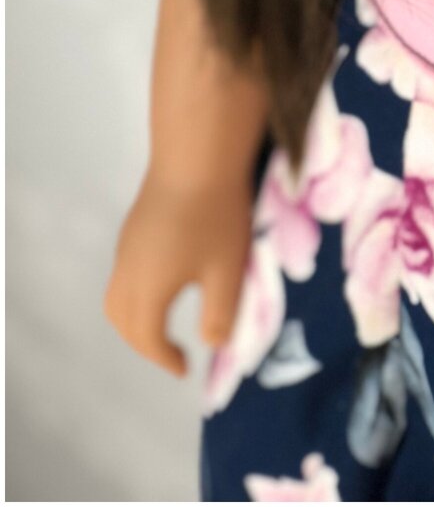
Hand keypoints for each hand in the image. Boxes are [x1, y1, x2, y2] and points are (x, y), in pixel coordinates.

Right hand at [103, 165, 254, 376]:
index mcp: (147, 289)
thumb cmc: (216, 213)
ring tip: (162, 324)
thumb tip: (215, 345)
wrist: (197, 154)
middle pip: (122, 320)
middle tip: (170, 353)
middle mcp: (127, 270)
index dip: (165, 358)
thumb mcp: (227, 269)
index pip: (147, 338)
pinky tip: (163, 281)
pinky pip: (122, 274)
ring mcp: (126, 245)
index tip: (185, 369)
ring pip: (116, 296)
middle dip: (143, 344)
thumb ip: (220, 314)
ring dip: (134, 319)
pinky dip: (135, 293)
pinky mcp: (133, 226)